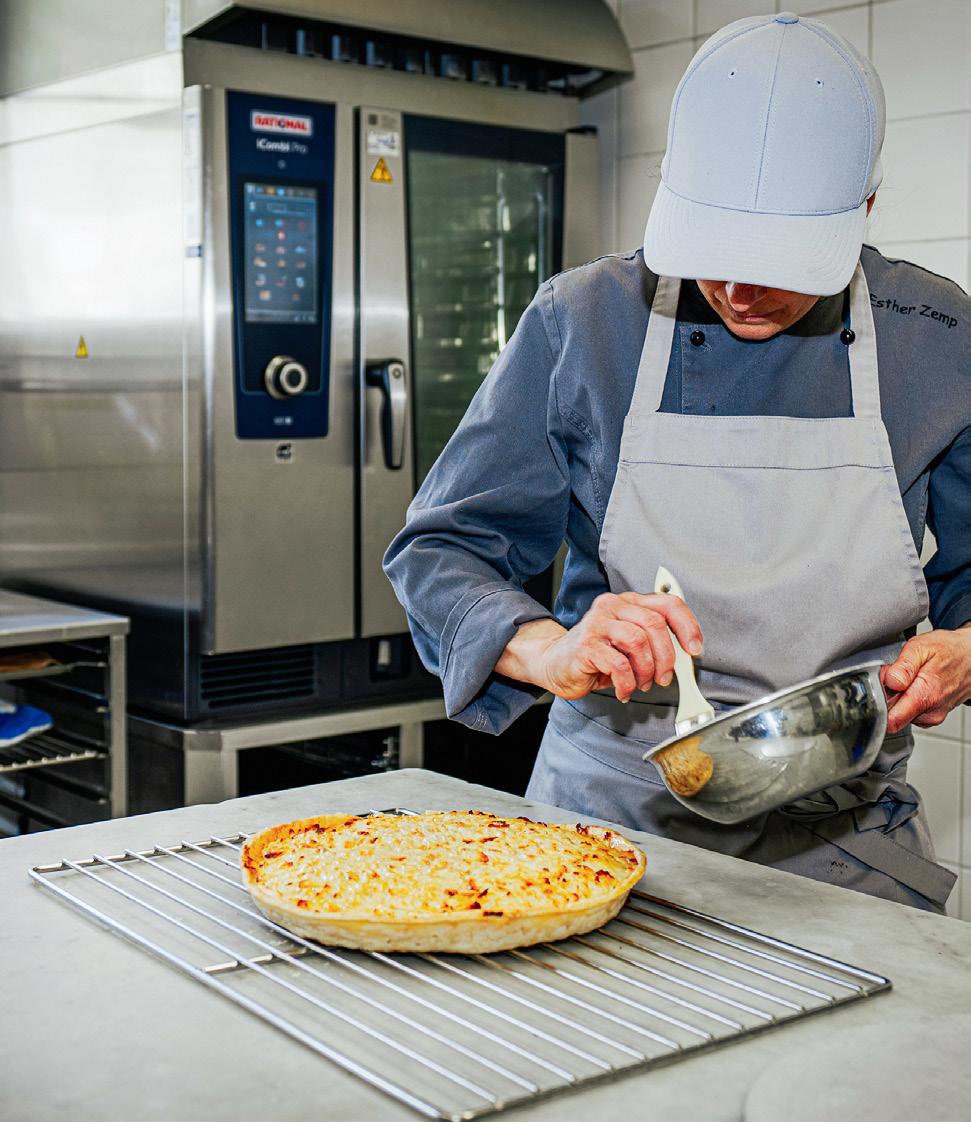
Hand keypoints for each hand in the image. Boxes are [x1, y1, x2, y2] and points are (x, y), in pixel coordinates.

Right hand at [496, 592, 702, 702]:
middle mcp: (612, 606)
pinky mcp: (586, 645)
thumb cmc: (596, 655)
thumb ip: (653, 642)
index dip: (687, 626)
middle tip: (664, 677)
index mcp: (627, 602)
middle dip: (666, 657)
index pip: (667, 604)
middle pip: (654, 624)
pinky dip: (627, 683)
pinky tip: (624, 689)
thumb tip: (684, 656)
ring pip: (638, 642)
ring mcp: (597, 623)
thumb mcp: (628, 644)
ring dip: (646, 671)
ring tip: (641, 683)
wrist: (555, 663)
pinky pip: (619, 664)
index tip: (695, 648)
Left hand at [880, 625, 970, 733]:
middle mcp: (929, 711)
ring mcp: (931, 716)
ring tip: (907, 679)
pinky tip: (913, 686)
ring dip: (897, 697)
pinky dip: (906, 700)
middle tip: (894, 677)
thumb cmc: (948, 650)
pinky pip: (908, 712)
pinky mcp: (931, 717)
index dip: (878, 702)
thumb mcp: (921, 647)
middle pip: (891, 714)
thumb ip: (903, 666)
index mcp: (925, 695)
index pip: (892, 719)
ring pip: (899, 713)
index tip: (879, 687)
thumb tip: (890, 681)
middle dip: (886, 696)